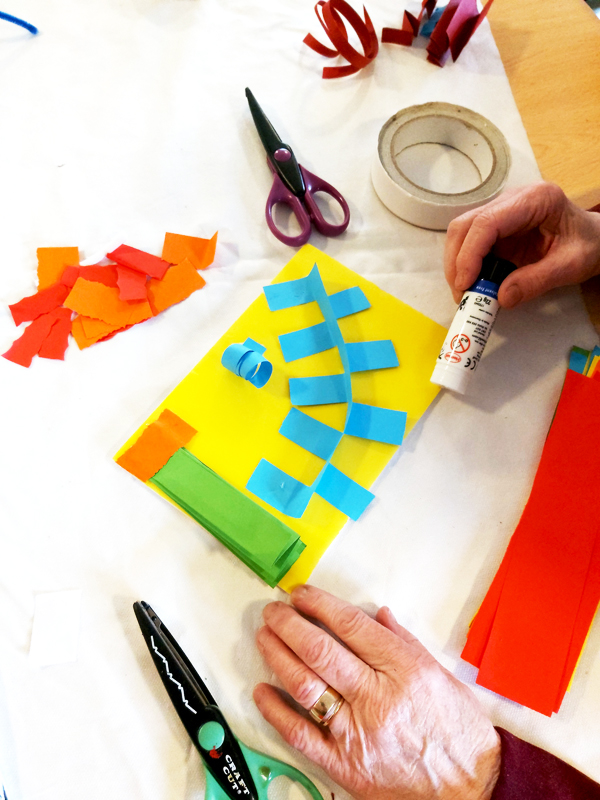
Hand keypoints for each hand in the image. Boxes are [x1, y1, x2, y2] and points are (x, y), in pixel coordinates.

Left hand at [253, 585, 499, 799]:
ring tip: (266, 638)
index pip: (350, 626)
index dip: (319, 604)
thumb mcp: (441, 675)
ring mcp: (358, 733)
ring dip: (278, 657)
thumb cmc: (460, 732)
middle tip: (274, 611)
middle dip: (290, 624)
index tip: (301, 594)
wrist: (473, 789)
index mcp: (404, 670)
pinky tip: (262, 692)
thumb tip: (377, 615)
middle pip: (320, 651)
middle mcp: (377, 698)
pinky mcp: (346, 766)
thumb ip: (405, 642)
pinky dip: (276, 712)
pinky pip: (301, 736)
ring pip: (305, 687)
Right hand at [444, 182, 599, 306]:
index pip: (487, 222)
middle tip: (462, 293)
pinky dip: (466, 266)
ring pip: (462, 233)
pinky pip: (470, 244)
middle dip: (457, 261)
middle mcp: (511, 200)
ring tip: (466, 292)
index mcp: (535, 199)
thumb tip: (501, 297)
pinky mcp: (496, 228)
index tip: (465, 284)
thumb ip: (537, 281)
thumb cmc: (588, 245)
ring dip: (457, 264)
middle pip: (466, 225)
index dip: (469, 254)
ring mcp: (501, 212)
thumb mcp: (571, 265)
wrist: (594, 239)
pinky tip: (475, 283)